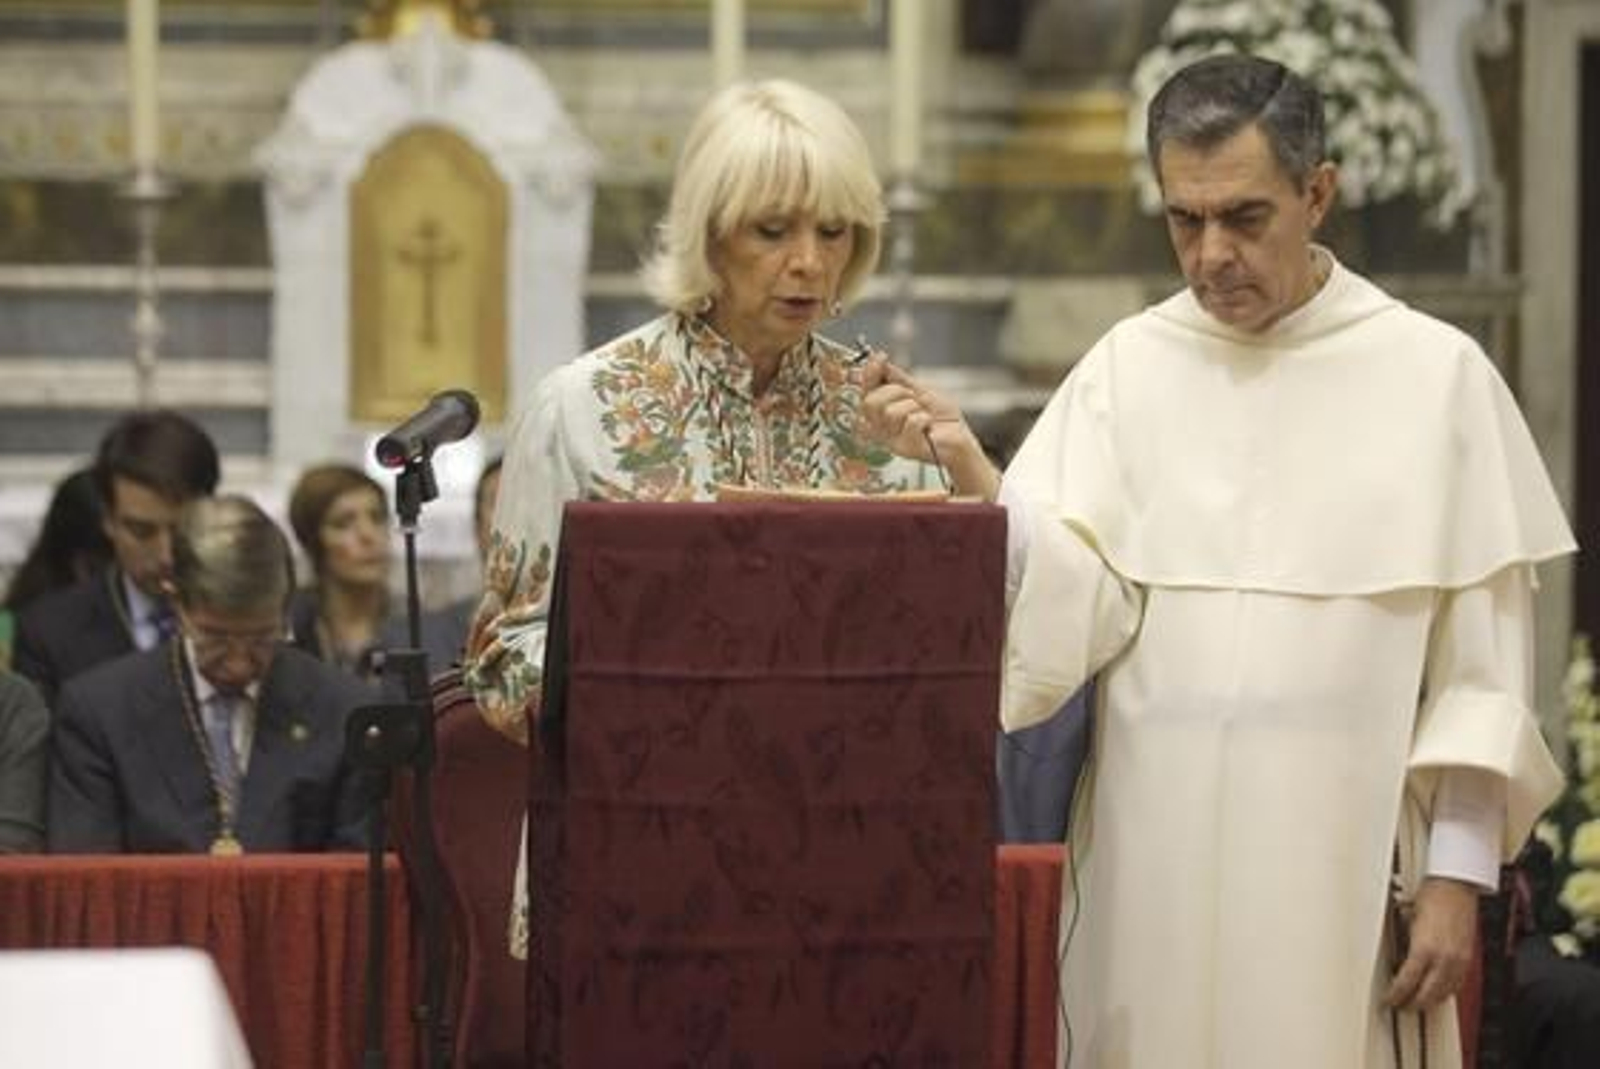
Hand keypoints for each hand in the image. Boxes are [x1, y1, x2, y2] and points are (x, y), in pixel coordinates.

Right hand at [858, 354, 999, 499]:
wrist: (961, 439)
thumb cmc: (943, 419)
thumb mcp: (920, 391)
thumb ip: (897, 378)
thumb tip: (878, 359)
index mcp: (883, 414)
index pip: (865, 392)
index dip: (869, 374)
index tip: (879, 358)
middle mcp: (882, 428)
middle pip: (870, 402)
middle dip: (894, 391)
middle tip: (912, 397)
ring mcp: (892, 440)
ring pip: (890, 412)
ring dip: (913, 406)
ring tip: (924, 413)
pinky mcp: (904, 449)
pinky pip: (910, 422)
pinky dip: (924, 418)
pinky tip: (929, 425)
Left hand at [1384, 876, 1477, 1011]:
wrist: (1456, 885)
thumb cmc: (1432, 895)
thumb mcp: (1408, 920)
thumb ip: (1405, 944)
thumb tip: (1396, 959)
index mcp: (1424, 948)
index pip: (1407, 983)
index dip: (1396, 995)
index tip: (1389, 999)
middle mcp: (1444, 958)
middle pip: (1427, 994)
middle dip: (1413, 1004)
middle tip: (1401, 1005)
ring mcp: (1459, 959)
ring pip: (1444, 993)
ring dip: (1430, 1001)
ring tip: (1417, 1003)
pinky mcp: (1468, 957)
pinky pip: (1457, 984)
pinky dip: (1446, 992)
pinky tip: (1438, 992)